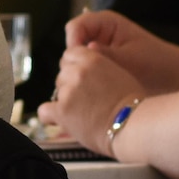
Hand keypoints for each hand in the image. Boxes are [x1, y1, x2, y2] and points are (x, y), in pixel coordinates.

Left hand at [38, 43, 147, 157]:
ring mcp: (68, 91)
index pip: (69, 55)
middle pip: (62, 74)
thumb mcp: (120, 74)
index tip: (81, 80)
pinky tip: (61, 121)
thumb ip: (99, 68)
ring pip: (56, 92)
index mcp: (93, 59)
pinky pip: (44, 110)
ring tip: (83, 113)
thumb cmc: (133, 104)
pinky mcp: (62, 110)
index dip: (74, 68)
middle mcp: (78, 72)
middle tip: (86, 100)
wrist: (134, 124)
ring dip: (65, 101)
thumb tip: (86, 71)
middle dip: (70, 86)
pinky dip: (51, 117)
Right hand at [65, 11, 178, 93]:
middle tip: (83, 81)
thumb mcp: (129, 60)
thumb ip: (103, 55)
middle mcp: (99, 32)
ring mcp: (99, 48)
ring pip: (75, 59)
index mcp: (106, 22)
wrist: (175, 77)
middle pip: (72, 43)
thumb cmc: (157, 64)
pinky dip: (86, 79)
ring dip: (80, 72)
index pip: (75, 27)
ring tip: (90, 88)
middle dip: (75, 61)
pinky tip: (94, 91)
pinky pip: (84, 69)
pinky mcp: (101, 63)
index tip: (78, 65)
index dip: (72, 44)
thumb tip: (79, 52)